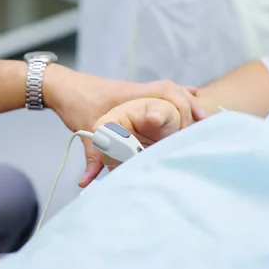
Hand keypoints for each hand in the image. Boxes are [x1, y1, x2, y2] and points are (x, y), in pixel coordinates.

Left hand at [45, 68, 204, 186]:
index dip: (179, 102)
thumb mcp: (84, 129)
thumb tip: (85, 182)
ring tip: (203, 117)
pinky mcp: (136, 93)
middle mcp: (137, 90)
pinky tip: (193, 96)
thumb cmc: (76, 104)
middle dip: (189, 104)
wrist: (64, 86)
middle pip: (171, 89)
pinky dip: (178, 95)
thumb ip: (90, 157)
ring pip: (169, 90)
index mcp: (129, 95)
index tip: (190, 121)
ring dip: (186, 100)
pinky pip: (162, 92)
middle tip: (202, 123)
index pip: (162, 90)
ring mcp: (137, 90)